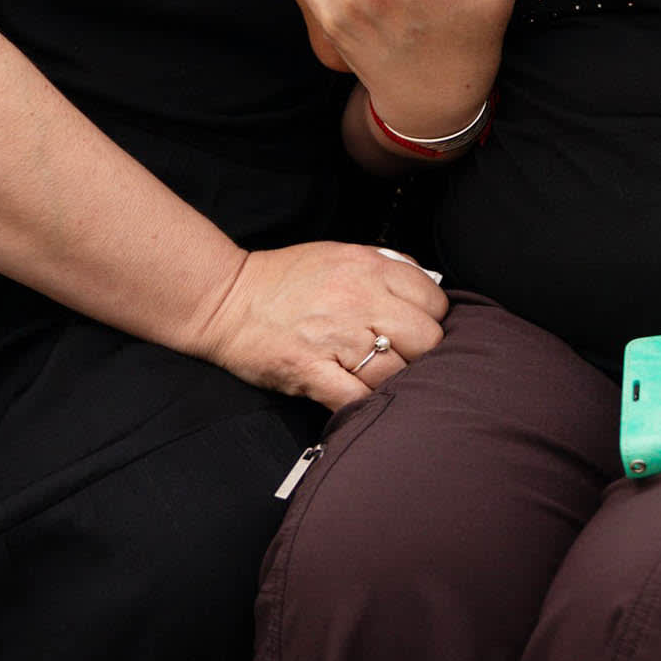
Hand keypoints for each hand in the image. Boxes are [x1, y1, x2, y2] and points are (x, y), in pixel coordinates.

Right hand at [188, 241, 449, 408]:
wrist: (225, 299)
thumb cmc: (285, 279)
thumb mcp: (342, 254)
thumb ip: (388, 267)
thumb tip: (430, 286)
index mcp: (369, 268)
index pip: (435, 302)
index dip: (433, 321)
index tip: (418, 331)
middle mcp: (358, 300)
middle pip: (427, 340)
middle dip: (422, 355)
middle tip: (403, 360)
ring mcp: (335, 338)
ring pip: (398, 374)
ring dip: (394, 383)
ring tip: (380, 381)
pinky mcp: (310, 371)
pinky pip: (357, 399)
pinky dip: (365, 405)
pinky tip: (360, 400)